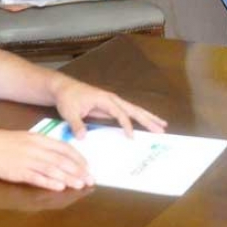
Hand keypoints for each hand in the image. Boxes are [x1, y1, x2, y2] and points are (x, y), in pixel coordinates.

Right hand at [0, 129, 93, 190]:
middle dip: (79, 171)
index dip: (78, 158)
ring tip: (80, 185)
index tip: (88, 167)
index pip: (65, 148)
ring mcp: (28, 161)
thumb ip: (44, 145)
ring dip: (68, 178)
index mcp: (40, 139)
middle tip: (91, 179)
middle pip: (62, 160)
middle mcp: (37, 149)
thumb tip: (61, 154)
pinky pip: (37, 178)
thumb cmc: (6, 142)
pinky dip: (49, 182)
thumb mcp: (28, 138)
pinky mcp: (18, 172)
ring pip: (53, 170)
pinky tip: (60, 187)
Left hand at [52, 77, 167, 138]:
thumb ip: (76, 124)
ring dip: (148, 118)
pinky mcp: (111, 107)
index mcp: (105, 99)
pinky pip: (128, 113)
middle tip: (162, 129)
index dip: (126, 125)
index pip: (120, 113)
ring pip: (135, 110)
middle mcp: (112, 99)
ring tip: (162, 125)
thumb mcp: (69, 111)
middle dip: (148, 119)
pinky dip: (139, 118)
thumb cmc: (67, 98)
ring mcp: (113, 103)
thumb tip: (83, 137)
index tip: (131, 137)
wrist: (64, 89)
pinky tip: (147, 123)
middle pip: (134, 109)